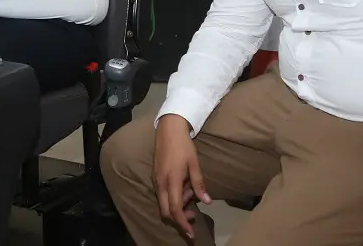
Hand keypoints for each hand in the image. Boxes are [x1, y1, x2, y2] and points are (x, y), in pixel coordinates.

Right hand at [154, 115, 210, 239]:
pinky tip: (183, 188)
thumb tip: (206, 202)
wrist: (168, 129)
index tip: (191, 233)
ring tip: (191, 195)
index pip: (175, 209)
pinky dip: (173, 197)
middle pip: (166, 211)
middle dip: (179, 218)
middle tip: (193, 215)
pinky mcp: (155, 176)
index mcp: (171, 181)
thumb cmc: (183, 146)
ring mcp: (156, 179)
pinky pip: (162, 194)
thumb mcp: (194, 164)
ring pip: (164, 202)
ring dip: (177, 206)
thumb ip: (199, 184)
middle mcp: (161, 183)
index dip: (183, 224)